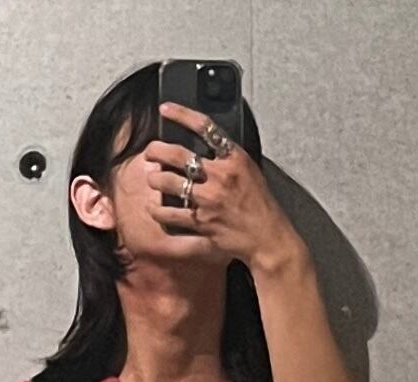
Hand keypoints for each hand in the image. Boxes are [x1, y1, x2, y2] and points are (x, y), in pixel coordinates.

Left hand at [146, 100, 302, 274]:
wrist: (267, 237)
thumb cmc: (259, 204)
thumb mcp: (248, 169)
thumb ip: (226, 157)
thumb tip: (202, 146)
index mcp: (234, 158)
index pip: (205, 127)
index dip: (181, 114)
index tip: (164, 109)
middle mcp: (220, 176)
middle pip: (178, 154)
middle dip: (156, 150)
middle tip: (150, 152)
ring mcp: (209, 200)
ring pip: (170, 182)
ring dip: (155, 179)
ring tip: (152, 178)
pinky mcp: (202, 222)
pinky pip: (170, 214)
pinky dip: (158, 210)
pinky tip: (153, 207)